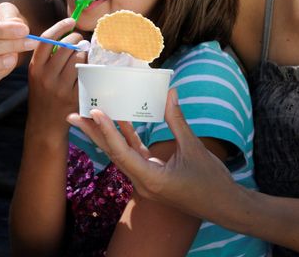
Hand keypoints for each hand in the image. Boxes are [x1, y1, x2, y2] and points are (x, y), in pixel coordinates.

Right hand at [0, 2, 38, 91]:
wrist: (6, 36)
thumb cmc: (5, 21)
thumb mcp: (8, 12)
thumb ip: (10, 17)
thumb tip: (18, 27)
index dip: (3, 31)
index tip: (25, 31)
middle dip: (7, 47)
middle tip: (29, 43)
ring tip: (14, 58)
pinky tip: (1, 72)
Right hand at [26, 18, 86, 132]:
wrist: (45, 123)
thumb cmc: (43, 94)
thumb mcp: (37, 74)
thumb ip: (47, 56)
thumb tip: (67, 33)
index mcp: (35, 68)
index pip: (46, 40)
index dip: (60, 27)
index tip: (71, 21)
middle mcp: (46, 77)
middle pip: (66, 47)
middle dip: (77, 39)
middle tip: (80, 40)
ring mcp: (61, 87)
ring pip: (78, 59)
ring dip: (84, 52)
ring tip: (84, 53)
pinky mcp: (74, 97)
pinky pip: (86, 74)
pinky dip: (90, 67)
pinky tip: (89, 66)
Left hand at [67, 88, 239, 222]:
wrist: (225, 206)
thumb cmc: (211, 181)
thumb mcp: (193, 148)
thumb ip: (177, 121)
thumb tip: (170, 92)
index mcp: (151, 179)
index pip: (122, 152)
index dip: (106, 131)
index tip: (94, 112)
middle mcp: (142, 182)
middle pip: (112, 153)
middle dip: (92, 133)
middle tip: (73, 114)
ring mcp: (146, 180)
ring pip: (120, 154)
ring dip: (104, 134)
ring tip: (88, 115)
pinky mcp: (152, 176)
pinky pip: (134, 155)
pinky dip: (126, 138)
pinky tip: (120, 120)